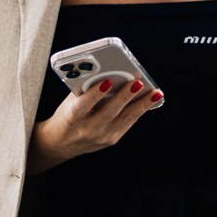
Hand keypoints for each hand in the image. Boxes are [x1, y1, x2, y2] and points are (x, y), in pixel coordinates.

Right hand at [29, 76, 163, 174]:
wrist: (61, 143)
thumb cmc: (67, 114)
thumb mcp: (70, 101)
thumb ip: (86, 89)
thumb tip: (108, 72)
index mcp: (72, 118)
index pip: (84, 105)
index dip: (95, 94)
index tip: (107, 81)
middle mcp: (87, 129)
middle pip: (109, 112)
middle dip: (124, 97)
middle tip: (138, 83)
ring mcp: (101, 137)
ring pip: (124, 119)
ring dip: (141, 105)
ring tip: (155, 93)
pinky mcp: (111, 140)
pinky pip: (127, 123)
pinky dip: (139, 110)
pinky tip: (150, 101)